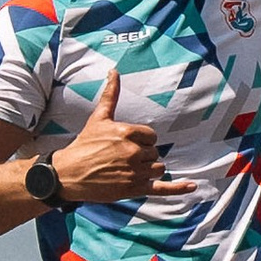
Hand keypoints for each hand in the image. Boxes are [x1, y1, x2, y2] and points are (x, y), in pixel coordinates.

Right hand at [51, 69, 179, 205]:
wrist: (67, 174)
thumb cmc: (84, 145)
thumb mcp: (98, 118)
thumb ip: (111, 95)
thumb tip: (114, 71)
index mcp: (127, 132)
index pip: (152, 136)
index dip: (142, 140)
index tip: (127, 144)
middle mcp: (132, 152)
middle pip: (155, 153)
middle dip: (143, 155)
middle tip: (122, 158)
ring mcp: (134, 172)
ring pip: (157, 169)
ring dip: (147, 170)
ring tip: (127, 170)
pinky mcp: (133, 189)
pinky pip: (161, 188)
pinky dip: (177, 188)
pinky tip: (192, 186)